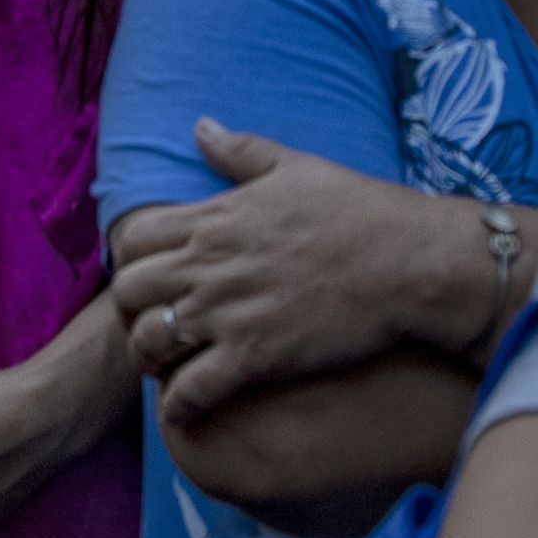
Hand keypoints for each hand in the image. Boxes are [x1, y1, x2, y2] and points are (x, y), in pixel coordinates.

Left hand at [114, 124, 499, 424]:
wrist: (410, 262)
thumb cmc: (359, 210)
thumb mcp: (295, 166)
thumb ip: (239, 150)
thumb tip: (201, 125)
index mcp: (215, 218)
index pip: (132, 237)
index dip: (131, 258)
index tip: (150, 274)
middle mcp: (210, 264)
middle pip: (127, 290)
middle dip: (131, 309)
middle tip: (153, 321)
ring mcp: (229, 312)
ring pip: (147, 341)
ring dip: (149, 357)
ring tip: (165, 366)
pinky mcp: (255, 356)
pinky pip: (191, 390)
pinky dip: (179, 406)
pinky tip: (185, 411)